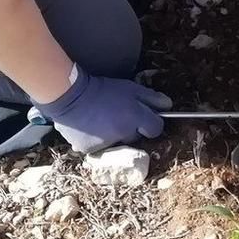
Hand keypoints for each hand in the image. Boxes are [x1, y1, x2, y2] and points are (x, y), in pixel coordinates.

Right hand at [36, 70, 168, 152]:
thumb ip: (151, 98)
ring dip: (113, 134)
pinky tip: (90, 127)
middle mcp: (123, 134)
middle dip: (131, 128)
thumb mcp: (130, 88)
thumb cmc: (102, 89)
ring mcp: (106, 144)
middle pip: (135, 137)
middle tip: (118, 114)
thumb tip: (168, 105)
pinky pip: (99, 147)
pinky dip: (97, 139)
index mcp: (135, 118)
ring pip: (117, 142)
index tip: (145, 117)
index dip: (152, 123)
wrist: (69, 96)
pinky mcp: (90, 150)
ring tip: (101, 119)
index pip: (156, 129)